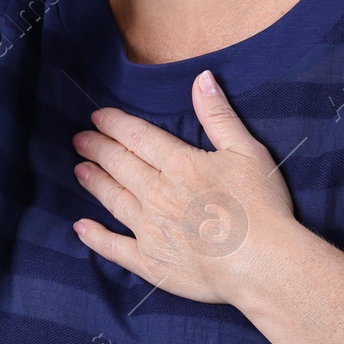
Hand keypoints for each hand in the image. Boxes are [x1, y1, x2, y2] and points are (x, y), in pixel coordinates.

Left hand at [70, 69, 297, 305]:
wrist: (263, 265)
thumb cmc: (261, 207)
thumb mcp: (247, 151)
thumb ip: (219, 115)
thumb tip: (202, 78)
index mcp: (179, 164)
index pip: (137, 137)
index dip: (114, 124)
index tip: (97, 117)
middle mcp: (156, 194)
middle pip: (119, 165)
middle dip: (97, 148)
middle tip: (80, 140)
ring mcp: (150, 230)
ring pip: (113, 199)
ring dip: (95, 182)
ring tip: (80, 170)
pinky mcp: (151, 263)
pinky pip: (115, 248)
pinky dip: (95, 237)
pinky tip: (81, 228)